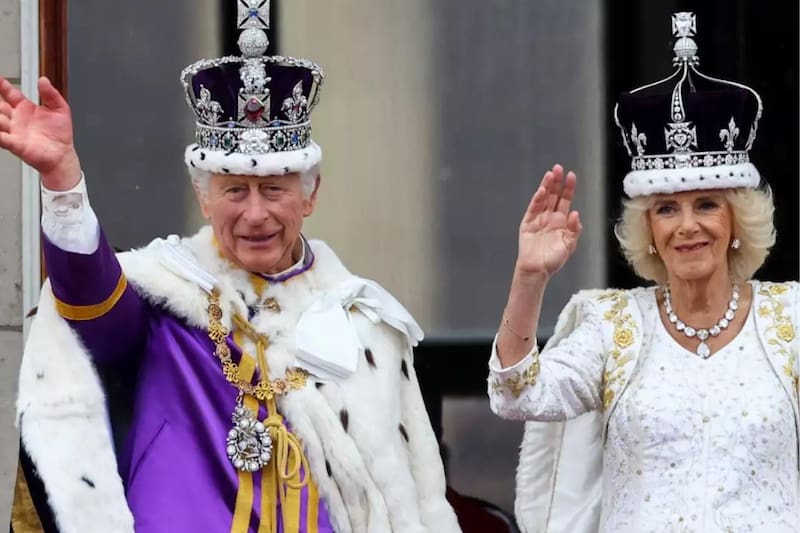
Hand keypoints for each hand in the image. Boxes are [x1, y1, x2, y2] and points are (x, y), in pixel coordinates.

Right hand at [0, 76, 80, 189]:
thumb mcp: (61, 110)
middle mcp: (18, 119)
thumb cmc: (61, 135)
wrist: (62, 155)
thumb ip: (51, 94)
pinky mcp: (15, 144)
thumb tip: (44, 80)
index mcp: (26, 108)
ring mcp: (14, 131)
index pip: (10, 94)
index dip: (3, 85)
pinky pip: (1, 138)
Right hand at [515, 164, 581, 278]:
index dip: (568, 188)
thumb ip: (574, 230)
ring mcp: (538, 219)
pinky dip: (537, 199)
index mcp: (561, 221)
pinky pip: (533, 209)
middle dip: (557, 182)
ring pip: (543, 198)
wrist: (537, 270)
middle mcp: (550, 217)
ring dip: (546, 186)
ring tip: (550, 174)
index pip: (565, 200)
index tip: (571, 175)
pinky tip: (541, 191)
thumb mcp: (569, 246)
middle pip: (554, 195)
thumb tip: (576, 214)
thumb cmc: (553, 260)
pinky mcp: (527, 224)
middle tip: (559, 168)